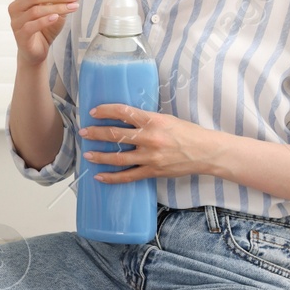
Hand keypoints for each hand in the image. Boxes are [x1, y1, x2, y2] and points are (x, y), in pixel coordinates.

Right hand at [9, 0, 80, 66]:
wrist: (37, 51)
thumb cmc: (45, 27)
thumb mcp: (58, 8)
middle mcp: (16, 7)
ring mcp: (16, 21)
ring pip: (35, 10)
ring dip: (56, 8)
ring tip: (72, 7)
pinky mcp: (20, 35)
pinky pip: (31, 26)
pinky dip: (44, 21)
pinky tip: (56, 17)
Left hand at [82, 105, 222, 182]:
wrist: (206, 152)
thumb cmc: (187, 133)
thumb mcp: (166, 119)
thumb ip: (146, 120)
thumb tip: (124, 119)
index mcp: (153, 120)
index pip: (123, 112)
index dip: (105, 111)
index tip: (93, 111)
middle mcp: (150, 138)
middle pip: (115, 135)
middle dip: (96, 133)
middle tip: (83, 132)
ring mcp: (150, 157)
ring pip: (118, 158)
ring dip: (100, 157)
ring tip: (87, 155)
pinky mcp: (153, 171)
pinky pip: (128, 176)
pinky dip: (112, 178)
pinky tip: (100, 176)